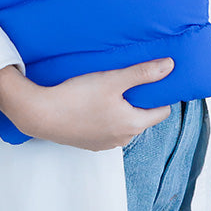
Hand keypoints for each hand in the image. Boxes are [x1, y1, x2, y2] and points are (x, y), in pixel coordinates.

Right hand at [0, 57, 176, 151]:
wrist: (40, 114)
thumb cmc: (76, 97)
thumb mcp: (113, 79)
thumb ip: (142, 73)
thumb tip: (170, 66)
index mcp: (133, 125)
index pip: (161, 112)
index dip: (157, 95)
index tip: (148, 81)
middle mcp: (122, 139)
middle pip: (141, 117)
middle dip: (136, 101)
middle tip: (124, 81)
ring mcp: (105, 144)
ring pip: (122, 123)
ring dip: (119, 109)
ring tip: (106, 91)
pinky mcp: (89, 143)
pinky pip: (105, 129)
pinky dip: (103, 117)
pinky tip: (90, 104)